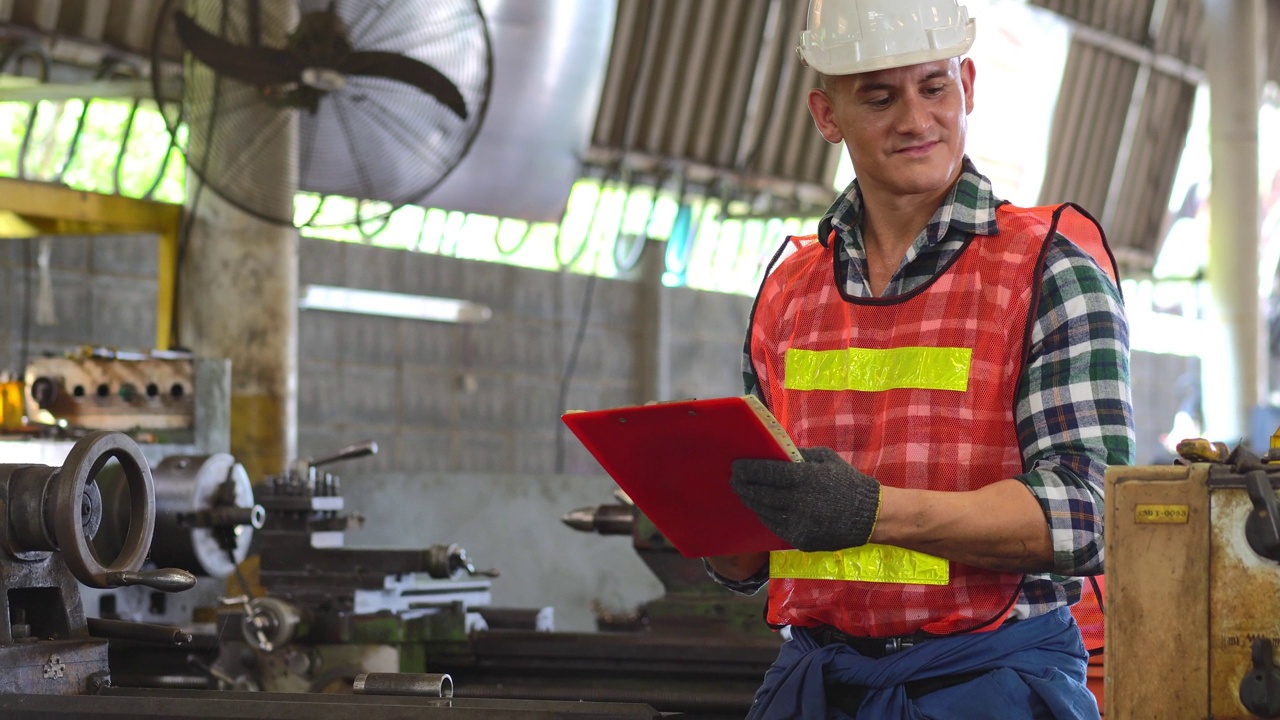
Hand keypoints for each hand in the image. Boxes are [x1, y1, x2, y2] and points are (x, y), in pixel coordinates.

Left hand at [730, 447, 880, 551]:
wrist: (870, 516)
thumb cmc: (847, 482)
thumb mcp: (825, 459)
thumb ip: (799, 456)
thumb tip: (774, 451)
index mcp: (804, 478)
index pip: (766, 473)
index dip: (748, 470)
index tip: (736, 466)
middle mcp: (799, 502)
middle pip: (760, 494)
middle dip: (743, 486)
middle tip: (734, 480)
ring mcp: (799, 524)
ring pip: (765, 512)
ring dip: (752, 502)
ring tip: (744, 493)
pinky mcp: (801, 540)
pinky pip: (776, 527)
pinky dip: (766, 516)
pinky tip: (761, 508)